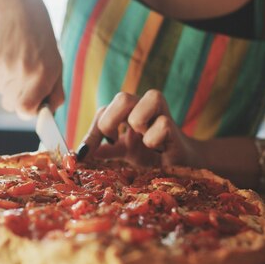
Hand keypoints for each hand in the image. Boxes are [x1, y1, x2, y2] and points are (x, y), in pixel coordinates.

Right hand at [0, 0, 63, 117]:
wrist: (21, 16)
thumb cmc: (43, 47)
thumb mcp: (57, 69)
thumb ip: (55, 96)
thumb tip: (48, 117)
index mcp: (41, 75)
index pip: (24, 109)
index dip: (27, 111)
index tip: (31, 105)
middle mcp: (21, 71)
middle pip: (10, 105)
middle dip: (18, 98)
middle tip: (26, 81)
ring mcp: (3, 65)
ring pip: (1, 92)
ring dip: (9, 84)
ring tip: (18, 64)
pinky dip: (0, 73)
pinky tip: (9, 58)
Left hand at [78, 90, 203, 166]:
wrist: (183, 166)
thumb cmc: (152, 155)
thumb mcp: (125, 153)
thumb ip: (106, 151)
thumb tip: (82, 153)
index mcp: (128, 113)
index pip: (104, 111)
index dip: (91, 132)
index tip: (84, 155)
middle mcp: (143, 108)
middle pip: (122, 97)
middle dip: (111, 121)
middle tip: (113, 140)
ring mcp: (162, 114)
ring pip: (146, 99)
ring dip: (138, 124)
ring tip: (142, 140)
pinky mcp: (175, 127)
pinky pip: (161, 125)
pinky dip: (154, 140)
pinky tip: (158, 149)